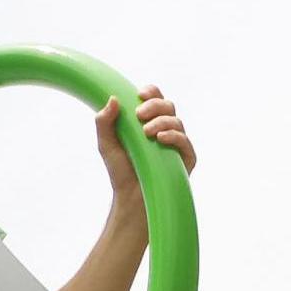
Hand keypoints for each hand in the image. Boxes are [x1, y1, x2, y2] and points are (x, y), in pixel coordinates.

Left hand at [95, 83, 194, 207]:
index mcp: (149, 121)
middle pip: (168, 106)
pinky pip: (185, 142)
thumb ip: (104, 122)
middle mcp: (166, 129)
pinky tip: (160, 139)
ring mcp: (177, 144)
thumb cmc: (120, 170)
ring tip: (147, 133)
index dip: (151, 92)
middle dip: (155, 105)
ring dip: (162, 122)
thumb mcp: (106, 144)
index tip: (140, 94)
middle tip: (139, 115)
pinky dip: (174, 136)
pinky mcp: (186, 159)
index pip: (156, 99)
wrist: (131, 198)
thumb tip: (112, 98)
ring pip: (177, 121)